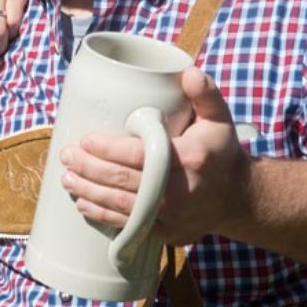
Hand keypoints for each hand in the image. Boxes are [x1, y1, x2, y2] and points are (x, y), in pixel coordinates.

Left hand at [59, 70, 252, 244]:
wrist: (239, 198)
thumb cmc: (221, 152)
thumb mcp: (219, 119)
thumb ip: (205, 93)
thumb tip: (188, 72)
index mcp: (188, 159)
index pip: (138, 154)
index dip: (107, 148)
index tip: (85, 139)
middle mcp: (178, 192)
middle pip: (122, 181)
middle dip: (88, 168)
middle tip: (67, 156)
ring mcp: (172, 217)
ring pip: (120, 206)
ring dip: (89, 192)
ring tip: (67, 178)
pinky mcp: (166, 233)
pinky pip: (129, 225)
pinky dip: (103, 214)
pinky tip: (84, 203)